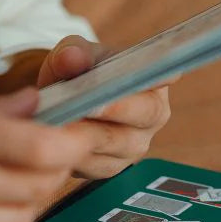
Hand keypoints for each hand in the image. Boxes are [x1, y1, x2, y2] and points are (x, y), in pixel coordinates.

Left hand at [37, 35, 171, 179]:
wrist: (67, 103)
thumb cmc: (80, 72)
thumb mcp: (74, 53)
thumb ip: (73, 52)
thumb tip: (71, 58)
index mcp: (155, 80)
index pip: (166, 75)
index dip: (160, 75)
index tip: (150, 73)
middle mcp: (154, 116)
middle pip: (143, 115)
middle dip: (112, 110)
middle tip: (85, 104)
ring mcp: (135, 146)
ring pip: (113, 144)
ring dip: (85, 134)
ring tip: (59, 122)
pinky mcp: (111, 168)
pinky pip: (93, 164)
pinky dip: (71, 153)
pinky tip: (54, 140)